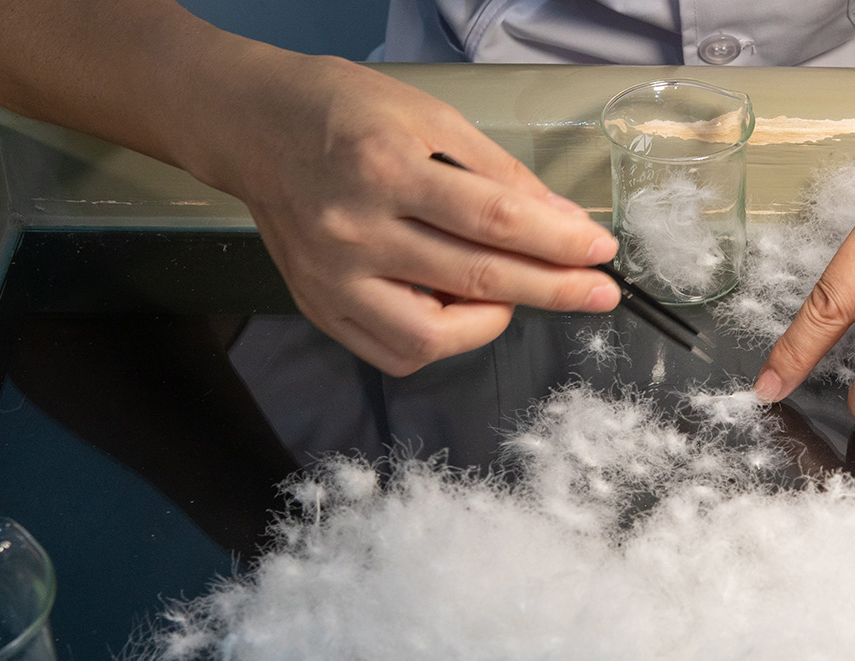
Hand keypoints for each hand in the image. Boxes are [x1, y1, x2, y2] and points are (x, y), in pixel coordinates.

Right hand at [189, 51, 619, 375]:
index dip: (559, 244)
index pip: (495, 220)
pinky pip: (396, 353)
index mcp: (383, 167)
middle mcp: (353, 229)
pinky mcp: (320, 308)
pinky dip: (442, 340)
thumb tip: (564, 222)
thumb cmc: (343, 113)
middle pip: (475, 279)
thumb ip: (499, 175)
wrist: (253, 127)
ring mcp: (332, 277)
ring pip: (434, 335)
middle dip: (552, 289)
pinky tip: (458, 308)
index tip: (601, 253)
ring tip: (509, 292)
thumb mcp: (430, 119)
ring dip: (492, 321)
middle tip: (597, 291)